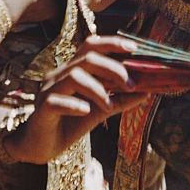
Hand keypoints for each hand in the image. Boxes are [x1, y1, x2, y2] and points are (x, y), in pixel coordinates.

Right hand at [5, 35, 147, 163]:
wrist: (41, 146)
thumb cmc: (70, 123)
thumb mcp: (100, 110)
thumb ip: (121, 100)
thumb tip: (148, 92)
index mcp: (73, 70)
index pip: (91, 46)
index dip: (112, 43)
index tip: (134, 48)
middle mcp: (60, 75)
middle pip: (86, 58)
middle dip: (112, 68)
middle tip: (130, 84)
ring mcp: (49, 90)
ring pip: (73, 76)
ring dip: (97, 88)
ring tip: (109, 104)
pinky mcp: (42, 110)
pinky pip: (57, 101)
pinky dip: (74, 104)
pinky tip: (86, 111)